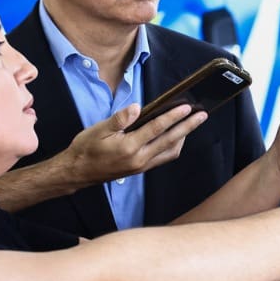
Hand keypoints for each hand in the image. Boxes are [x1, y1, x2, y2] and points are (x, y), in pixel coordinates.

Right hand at [65, 102, 206, 184]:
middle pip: (171, 140)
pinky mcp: (140, 169)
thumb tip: (137, 108)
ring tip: (192, 124)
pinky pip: (163, 158)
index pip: (157, 128)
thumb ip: (120, 119)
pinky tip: (176, 138)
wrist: (77, 172)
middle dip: (188, 127)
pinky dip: (173, 147)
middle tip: (202, 115)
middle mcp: (139, 159)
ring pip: (170, 152)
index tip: (187, 108)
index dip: (173, 117)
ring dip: (183, 137)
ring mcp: (141, 166)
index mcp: (129, 147)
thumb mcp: (98, 129)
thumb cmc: (86, 149)